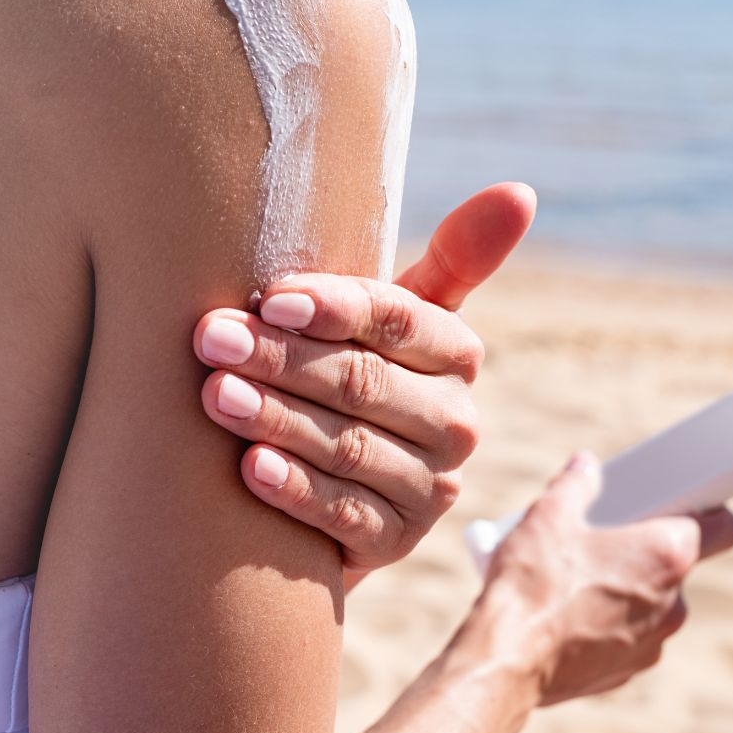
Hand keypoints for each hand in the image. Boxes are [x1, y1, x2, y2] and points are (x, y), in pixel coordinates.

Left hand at [193, 183, 536, 576]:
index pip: (398, 320)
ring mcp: (431, 488)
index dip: (335, 308)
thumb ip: (453, 255)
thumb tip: (521, 190)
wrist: (326, 485)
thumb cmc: (348, 369)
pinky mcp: (397, 542)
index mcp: (456, 353)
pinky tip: (251, 468)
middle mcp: (457, 422)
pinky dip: (296, 489)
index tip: (271, 296)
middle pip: (365, 382)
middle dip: (282, 357)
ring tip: (216, 394)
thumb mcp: (390, 316)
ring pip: (349, 446)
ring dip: (278, 418)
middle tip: (211, 337)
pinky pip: (344, 513)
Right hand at [476, 452, 732, 705]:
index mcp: (667, 555)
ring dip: (628, 589)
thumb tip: (585, 468)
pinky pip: (630, 636)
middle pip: (679, 565)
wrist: (507, 659)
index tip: (683, 504)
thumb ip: (576, 483)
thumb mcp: (549, 515)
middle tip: (609, 536)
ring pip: (653, 603)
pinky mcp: (629, 671)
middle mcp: (673, 602)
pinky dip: (610, 623)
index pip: (722, 526)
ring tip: (580, 578)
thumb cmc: (533, 584)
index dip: (707, 510)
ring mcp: (654, 642)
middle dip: (648, 550)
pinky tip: (570, 614)